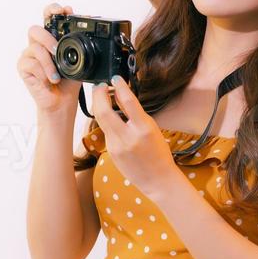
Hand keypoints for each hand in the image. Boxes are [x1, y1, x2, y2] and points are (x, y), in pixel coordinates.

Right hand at [17, 2, 81, 116]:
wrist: (62, 101)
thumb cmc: (69, 81)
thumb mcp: (80, 62)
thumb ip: (79, 48)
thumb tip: (88, 36)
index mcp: (51, 39)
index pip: (48, 17)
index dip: (52, 10)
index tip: (64, 10)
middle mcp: (38, 44)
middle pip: (35, 29)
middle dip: (48, 38)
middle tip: (57, 50)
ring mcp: (29, 55)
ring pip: (35, 47)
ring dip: (49, 62)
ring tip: (57, 75)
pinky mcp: (23, 67)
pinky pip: (31, 63)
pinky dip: (44, 73)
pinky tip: (49, 80)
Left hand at [92, 75, 178, 199]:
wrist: (158, 180)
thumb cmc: (159, 153)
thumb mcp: (152, 129)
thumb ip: (134, 113)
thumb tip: (121, 94)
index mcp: (143, 129)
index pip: (128, 102)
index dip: (120, 87)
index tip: (115, 78)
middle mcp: (128, 137)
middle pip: (103, 111)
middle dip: (98, 95)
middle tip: (100, 86)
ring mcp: (116, 146)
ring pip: (101, 121)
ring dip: (99, 106)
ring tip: (102, 97)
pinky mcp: (111, 152)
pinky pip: (106, 132)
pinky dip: (107, 121)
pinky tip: (111, 118)